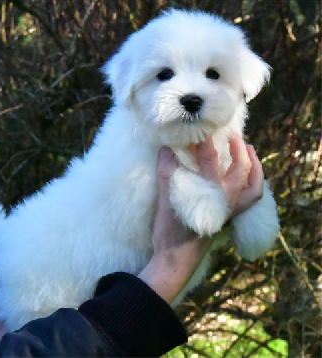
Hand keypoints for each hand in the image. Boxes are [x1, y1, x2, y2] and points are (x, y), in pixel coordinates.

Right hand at [138, 136, 263, 302]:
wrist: (175, 261)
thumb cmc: (171, 233)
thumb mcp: (166, 201)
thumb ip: (167, 174)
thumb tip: (164, 149)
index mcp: (211, 194)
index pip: (210, 160)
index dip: (204, 143)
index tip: (201, 130)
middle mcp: (225, 202)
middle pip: (242, 171)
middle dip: (241, 150)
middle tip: (234, 135)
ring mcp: (228, 212)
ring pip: (253, 189)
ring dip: (254, 169)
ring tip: (249, 153)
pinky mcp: (225, 219)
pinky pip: (246, 201)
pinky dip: (250, 187)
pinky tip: (240, 180)